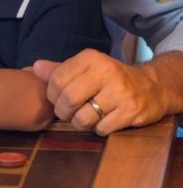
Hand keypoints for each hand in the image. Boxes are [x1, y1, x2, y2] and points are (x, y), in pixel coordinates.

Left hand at [33, 49, 164, 134]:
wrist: (152, 87)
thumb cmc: (109, 79)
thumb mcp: (86, 68)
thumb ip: (59, 70)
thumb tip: (35, 67)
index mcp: (91, 58)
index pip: (57, 79)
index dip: (52, 95)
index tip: (57, 99)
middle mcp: (106, 72)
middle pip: (68, 99)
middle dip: (63, 112)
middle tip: (67, 113)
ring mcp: (121, 92)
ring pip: (84, 117)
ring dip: (80, 123)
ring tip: (85, 118)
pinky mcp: (131, 111)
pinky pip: (102, 128)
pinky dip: (98, 129)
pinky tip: (103, 121)